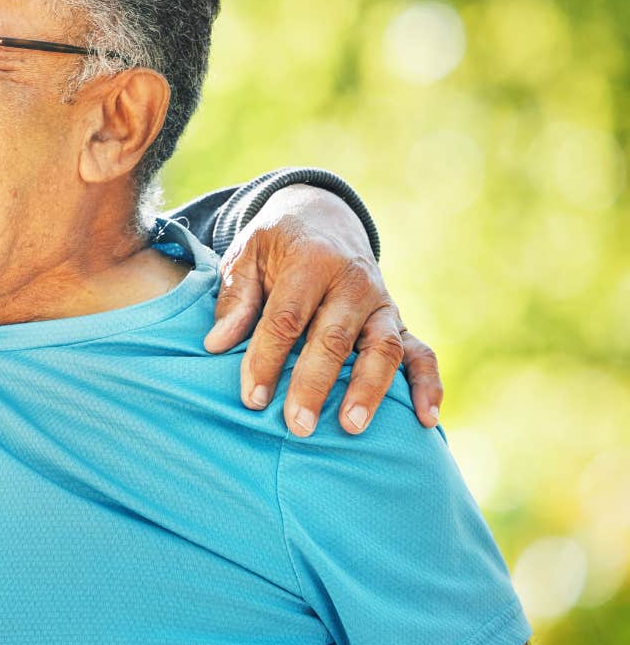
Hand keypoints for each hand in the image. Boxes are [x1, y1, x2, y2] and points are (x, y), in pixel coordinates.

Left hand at [203, 184, 442, 435]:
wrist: (323, 217)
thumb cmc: (276, 245)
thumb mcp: (246, 255)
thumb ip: (235, 298)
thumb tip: (216, 344)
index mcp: (311, 262)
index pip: (287, 318)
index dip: (268, 360)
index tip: (252, 398)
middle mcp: (353, 282)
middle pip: (334, 338)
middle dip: (315, 384)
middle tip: (298, 425)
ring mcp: (382, 303)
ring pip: (383, 348)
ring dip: (369, 389)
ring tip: (351, 427)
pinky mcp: (399, 320)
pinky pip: (422, 353)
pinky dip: (429, 385)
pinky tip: (426, 419)